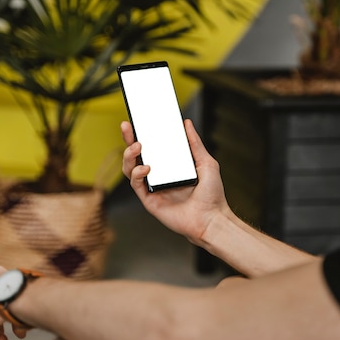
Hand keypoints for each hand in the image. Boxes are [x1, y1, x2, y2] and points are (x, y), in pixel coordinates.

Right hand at [121, 119, 231, 244]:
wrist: (212, 218)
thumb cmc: (212, 194)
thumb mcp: (206, 162)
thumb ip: (194, 143)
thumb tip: (186, 123)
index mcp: (171, 166)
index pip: (153, 147)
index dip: (143, 134)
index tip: (137, 120)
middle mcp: (160, 175)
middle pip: (137, 155)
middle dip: (129, 140)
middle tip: (127, 127)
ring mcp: (153, 187)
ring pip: (130, 169)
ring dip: (129, 155)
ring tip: (137, 146)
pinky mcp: (149, 200)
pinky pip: (136, 184)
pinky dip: (137, 173)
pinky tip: (146, 168)